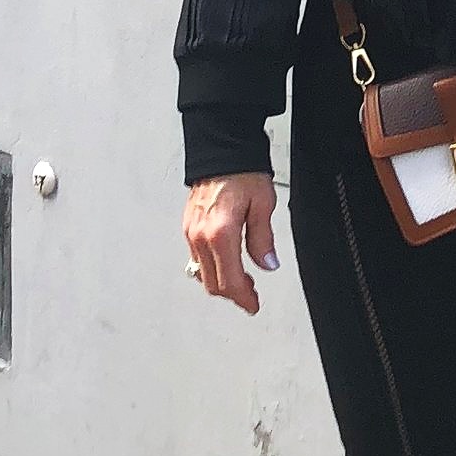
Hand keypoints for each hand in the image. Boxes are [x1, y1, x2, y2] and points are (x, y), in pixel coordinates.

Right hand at [184, 175, 278, 316]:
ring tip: (242, 281)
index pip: (229, 281)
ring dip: (221, 282)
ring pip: (202, 274)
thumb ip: (263, 239)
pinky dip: (211, 268)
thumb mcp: (263, 205)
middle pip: (212, 283)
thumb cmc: (242, 172)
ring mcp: (191, 232)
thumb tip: (268, 264)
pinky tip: (225, 264)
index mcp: (220, 233)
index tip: (253, 305)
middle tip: (251, 296)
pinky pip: (196, 259)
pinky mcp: (188, 227)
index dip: (243, 298)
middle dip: (233, 294)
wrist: (221, 150)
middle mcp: (200, 236)